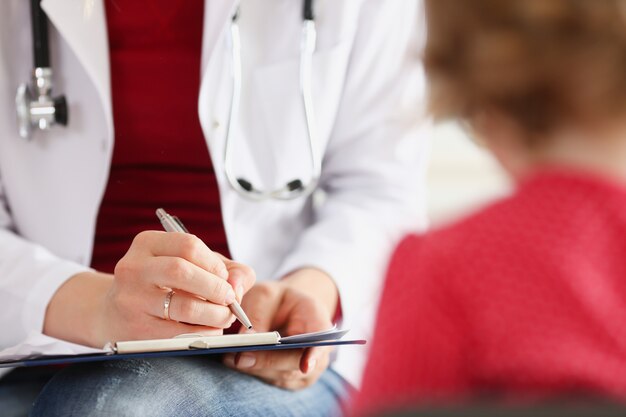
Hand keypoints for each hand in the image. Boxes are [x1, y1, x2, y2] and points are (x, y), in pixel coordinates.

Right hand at [44, 231, 255, 347]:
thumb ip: (227, 269)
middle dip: (217, 288)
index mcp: (147, 243)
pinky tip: (210, 330)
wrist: (114, 314)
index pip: (188, 245)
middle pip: (183, 271)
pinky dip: (204, 333)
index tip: (225, 279)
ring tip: (223, 317)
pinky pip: (179, 333)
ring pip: (184, 306)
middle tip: (229, 300)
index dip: (215, 264)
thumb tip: (238, 287)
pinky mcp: (134, 330)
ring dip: (215, 314)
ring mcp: (130, 300)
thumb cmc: (164, 285)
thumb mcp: (190, 265)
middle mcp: (133, 268)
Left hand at [223, 268, 337, 389]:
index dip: (314, 355)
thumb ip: (257, 314)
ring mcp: (305, 370)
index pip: (322, 342)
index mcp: (318, 322)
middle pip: (294, 363)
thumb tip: (245, 340)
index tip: (305, 366)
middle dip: (266, 361)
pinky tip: (234, 359)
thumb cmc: (276, 299)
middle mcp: (318, 351)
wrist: (284, 309)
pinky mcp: (288, 380)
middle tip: (238, 356)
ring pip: (278, 375)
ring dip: (254, 367)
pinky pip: (269, 379)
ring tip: (229, 356)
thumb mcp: (266, 294)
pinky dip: (251, 370)